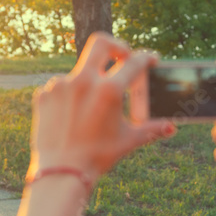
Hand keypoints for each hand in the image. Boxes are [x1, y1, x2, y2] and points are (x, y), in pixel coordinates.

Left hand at [29, 33, 174, 180]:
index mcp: (109, 90)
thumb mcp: (128, 140)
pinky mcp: (44, 95)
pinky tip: (72, 115)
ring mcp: (61, 86)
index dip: (146, 58)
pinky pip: (61, 87)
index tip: (150, 59)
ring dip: (90, 82)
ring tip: (91, 108)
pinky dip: (69, 96)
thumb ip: (151, 129)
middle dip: (116, 46)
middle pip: (102, 43)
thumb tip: (171, 127)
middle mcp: (84, 81)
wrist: (61, 173)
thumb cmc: (98, 157)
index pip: (134, 63)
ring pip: (80, 71)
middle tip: (122, 56)